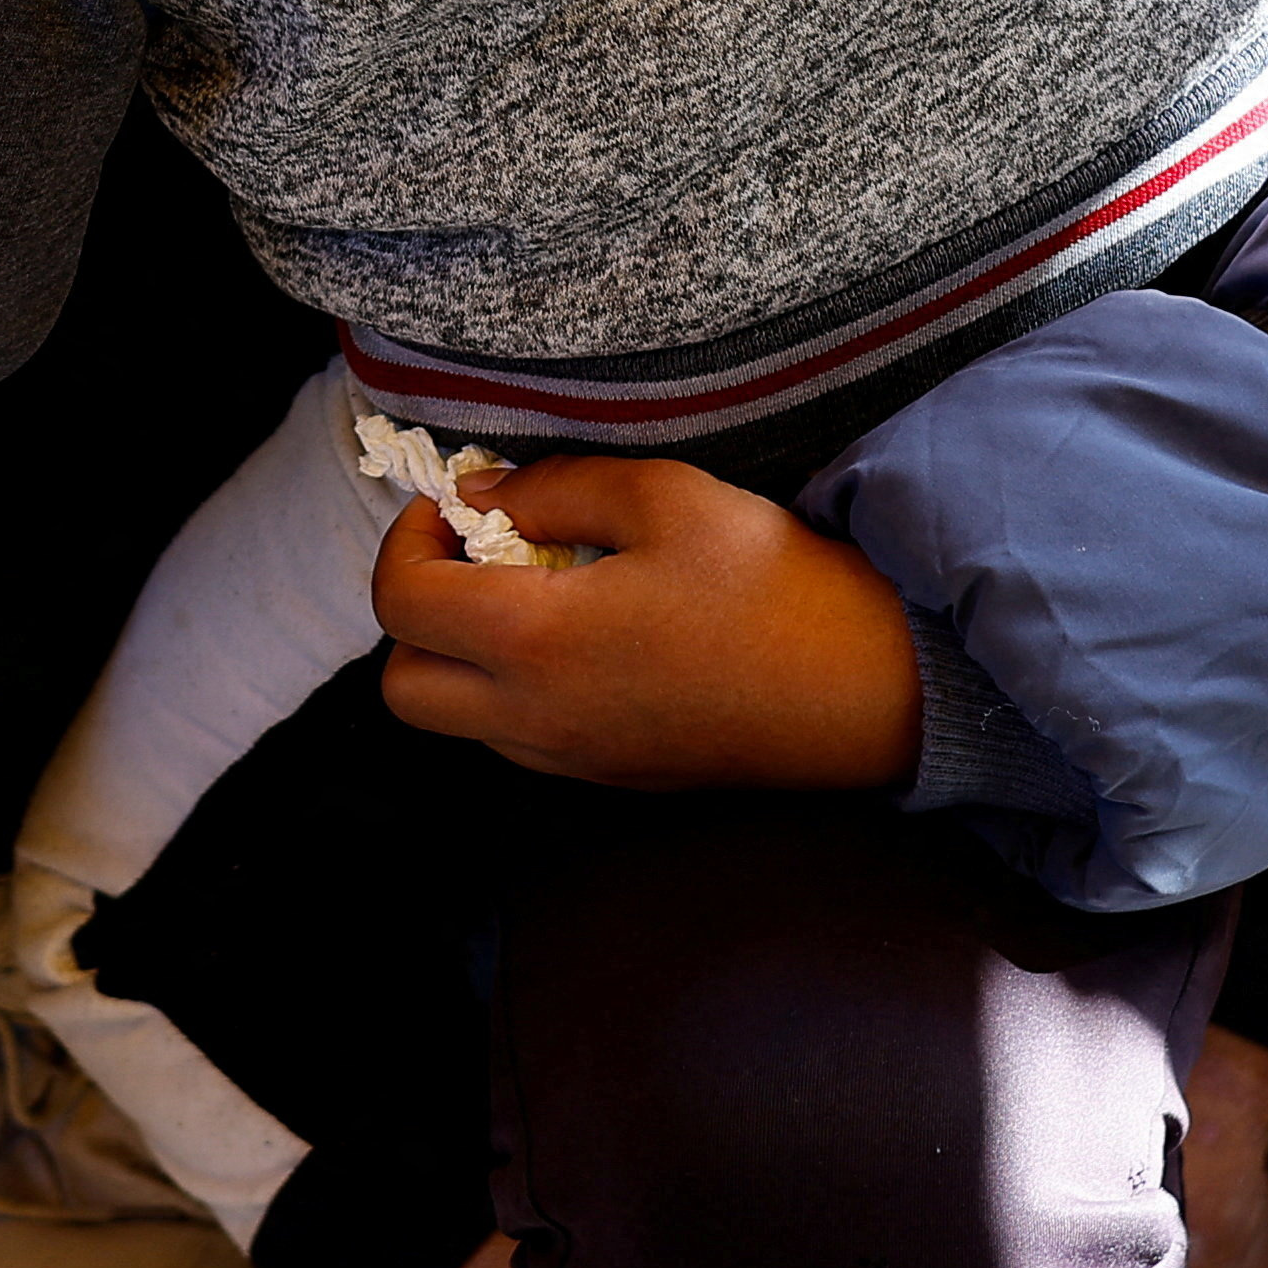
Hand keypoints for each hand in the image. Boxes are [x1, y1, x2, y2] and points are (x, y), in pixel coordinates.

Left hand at [372, 453, 925, 790]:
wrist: (868, 689)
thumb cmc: (771, 584)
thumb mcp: (663, 497)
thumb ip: (553, 490)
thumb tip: (478, 497)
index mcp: (535, 642)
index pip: (399, 603)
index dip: (406, 539)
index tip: (456, 504)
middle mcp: (535, 719)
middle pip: (401, 686)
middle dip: (415, 611)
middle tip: (475, 554)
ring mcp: (572, 760)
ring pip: (457, 719)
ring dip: (462, 655)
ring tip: (536, 590)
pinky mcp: (612, 778)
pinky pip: (518, 739)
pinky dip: (514, 688)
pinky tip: (582, 635)